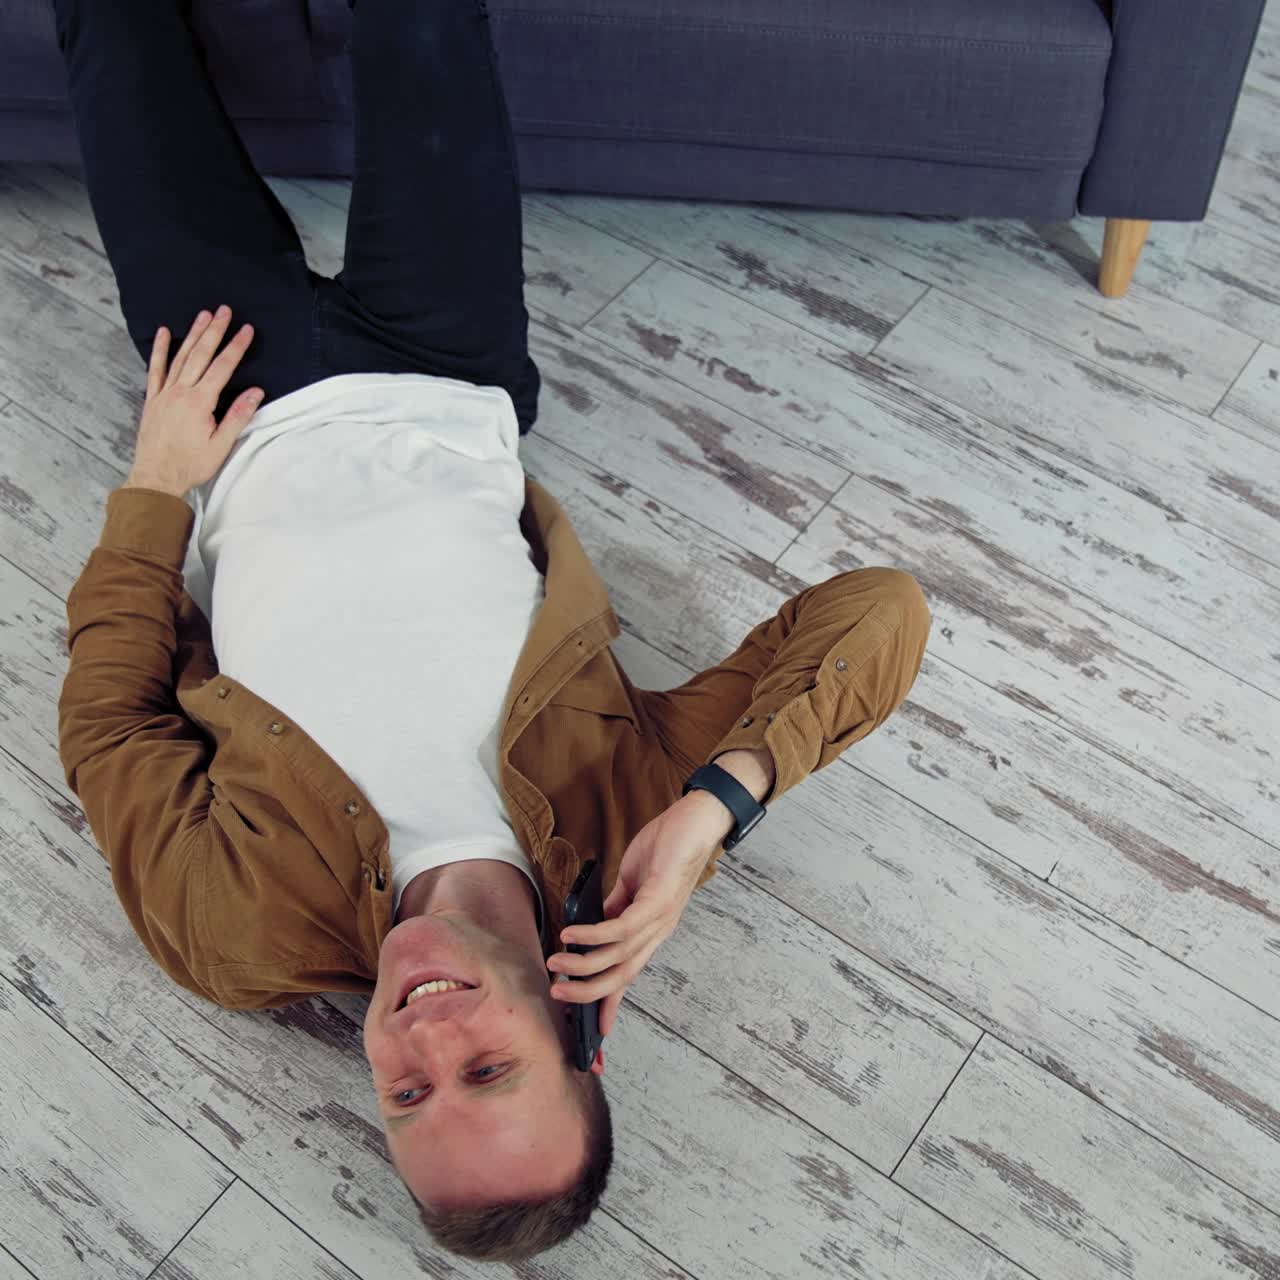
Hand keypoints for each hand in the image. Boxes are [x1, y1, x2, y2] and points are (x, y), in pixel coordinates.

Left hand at [123, 305, 261, 496]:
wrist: (156, 477)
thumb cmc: (190, 465)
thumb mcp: (221, 445)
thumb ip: (238, 416)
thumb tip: (255, 392)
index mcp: (200, 403)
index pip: (222, 368)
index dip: (235, 347)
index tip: (246, 330)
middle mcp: (180, 392)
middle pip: (201, 354)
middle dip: (214, 331)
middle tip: (224, 311)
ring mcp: (164, 394)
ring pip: (180, 357)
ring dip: (193, 334)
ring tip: (203, 315)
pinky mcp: (153, 400)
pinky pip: (156, 369)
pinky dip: (160, 350)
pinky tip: (163, 333)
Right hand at [547, 787, 733, 1038]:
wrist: (695, 821)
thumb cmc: (666, 847)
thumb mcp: (632, 883)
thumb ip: (615, 906)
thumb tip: (594, 924)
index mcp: (651, 931)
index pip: (628, 974)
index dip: (611, 1002)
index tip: (596, 1032)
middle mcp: (658, 932)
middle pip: (622, 976)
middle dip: (589, 993)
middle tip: (559, 996)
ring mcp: (659, 919)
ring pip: (618, 956)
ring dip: (583, 965)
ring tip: (555, 963)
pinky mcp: (658, 901)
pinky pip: (621, 927)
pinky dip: (594, 936)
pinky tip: (573, 935)